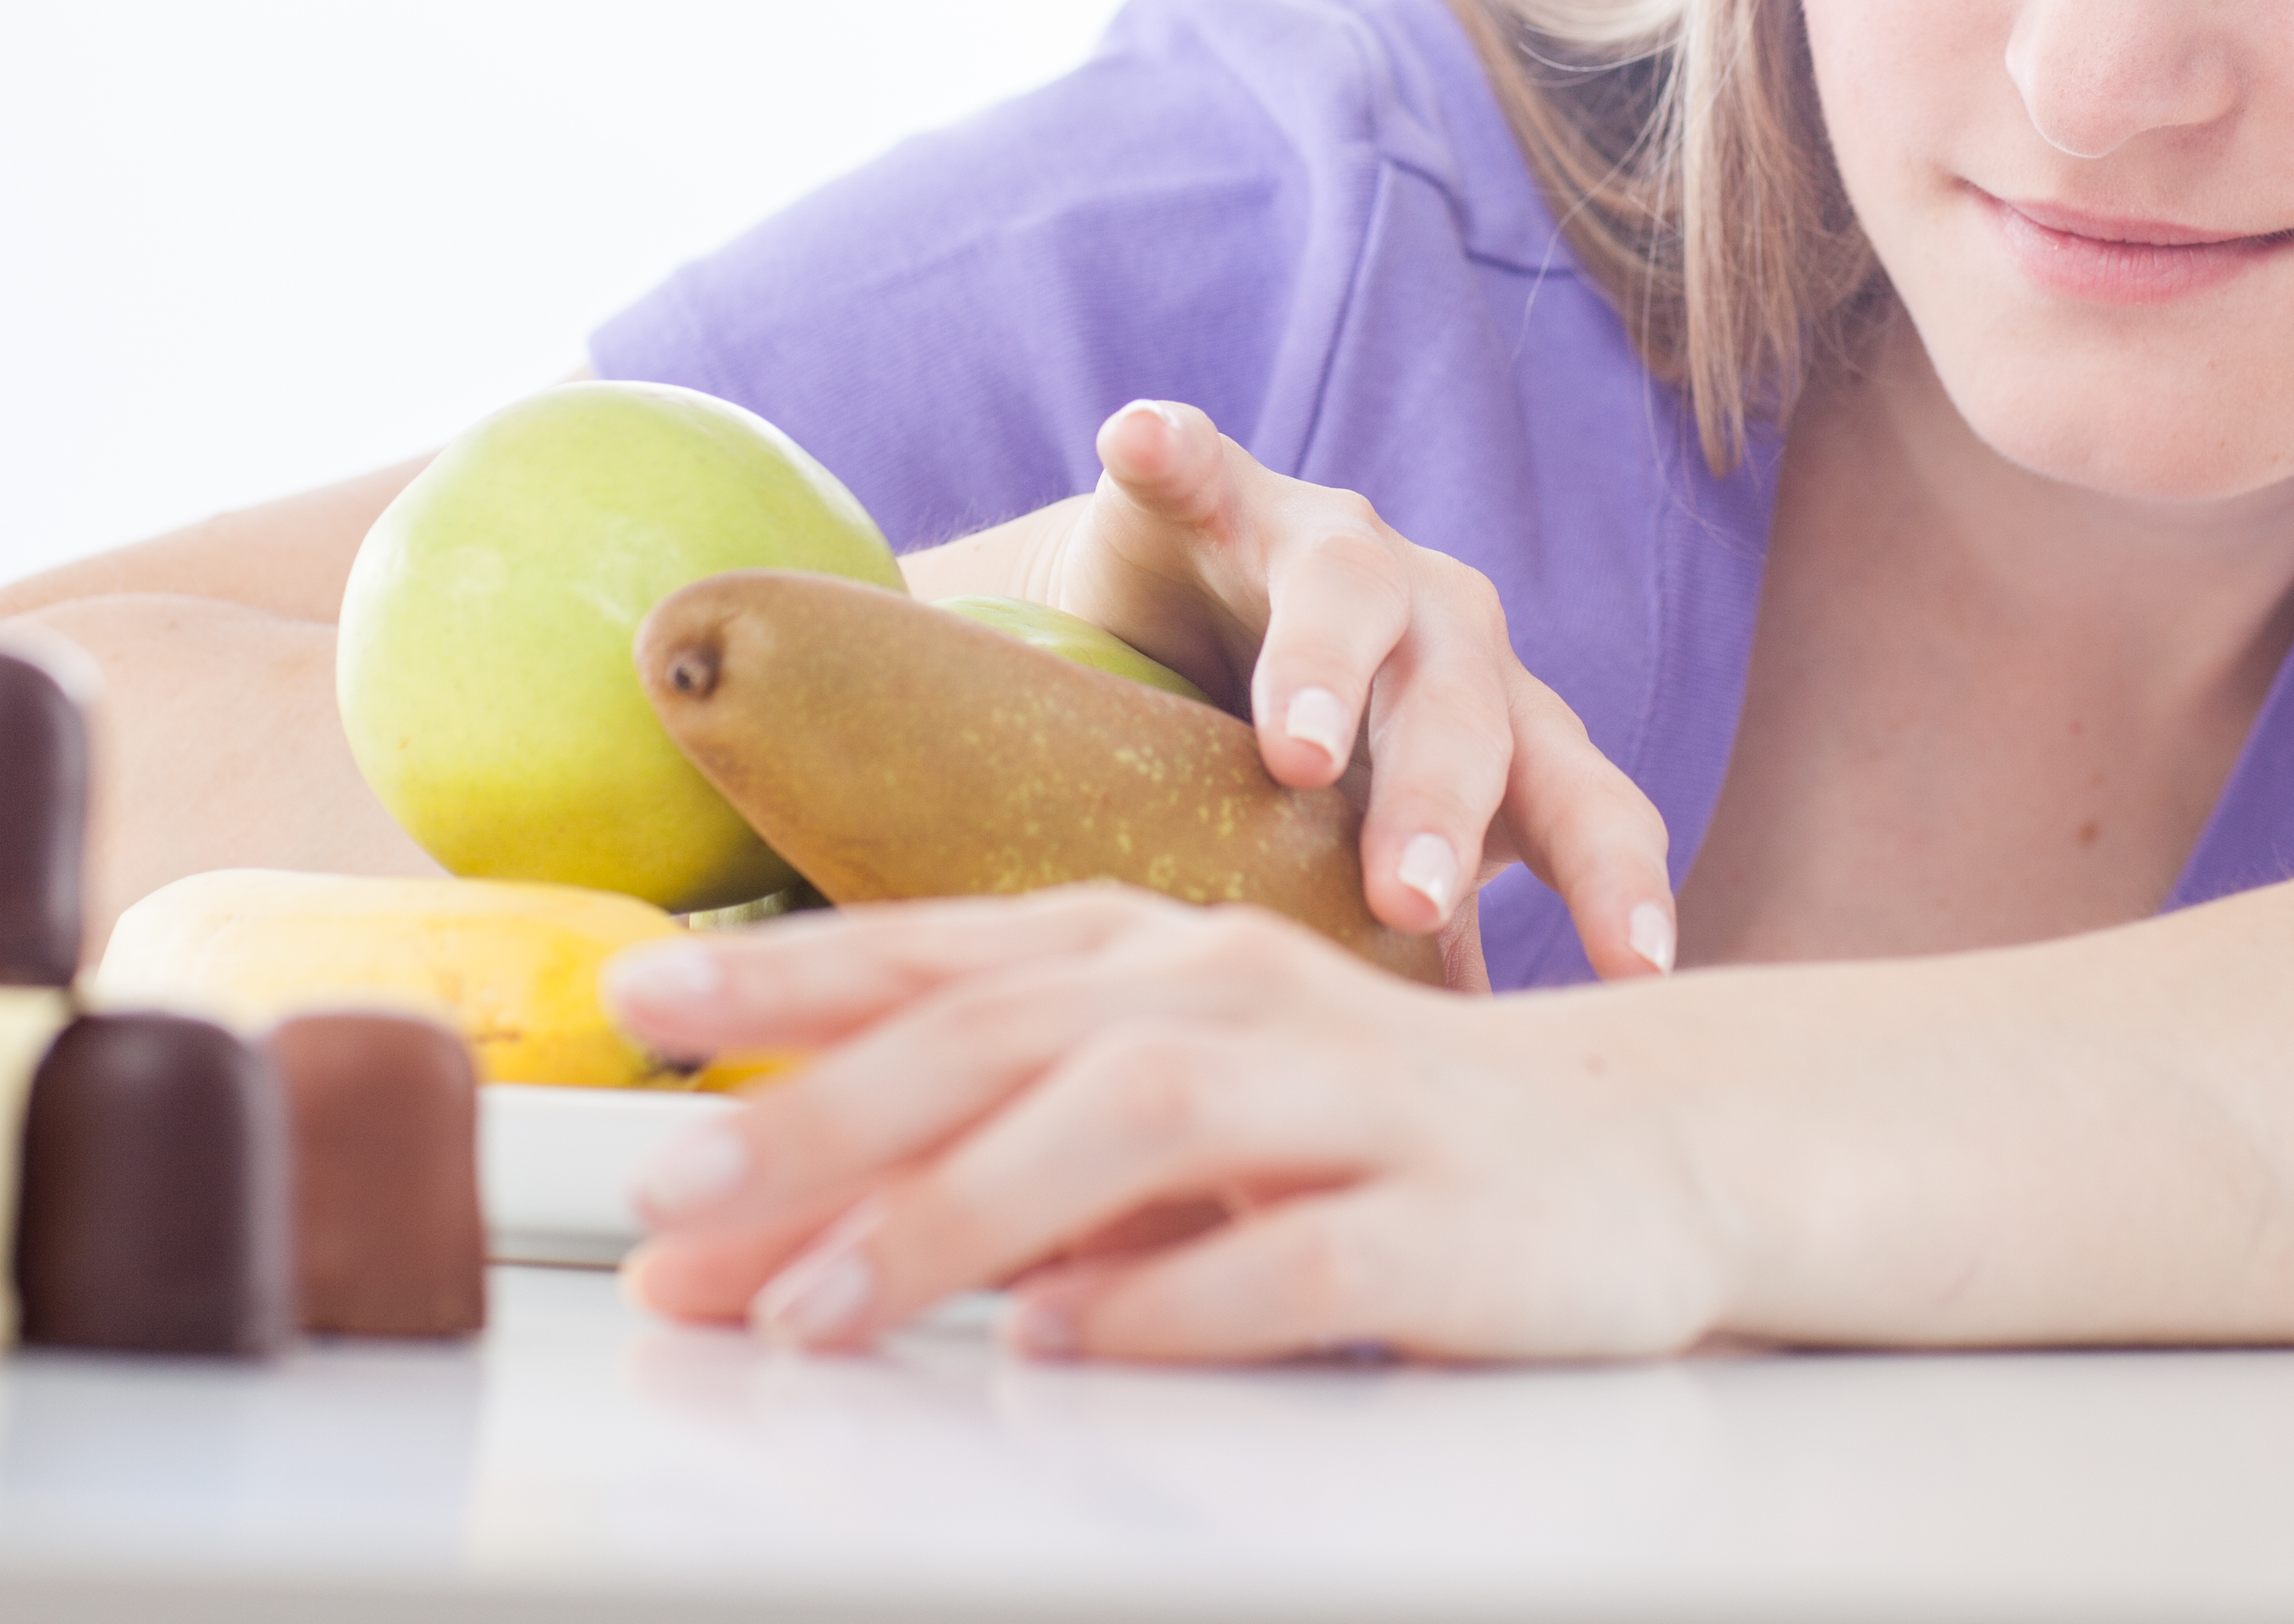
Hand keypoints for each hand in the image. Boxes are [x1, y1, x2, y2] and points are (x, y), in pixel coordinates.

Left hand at [604, 891, 1732, 1361]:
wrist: (1657, 1151)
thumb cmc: (1374, 1132)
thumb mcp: (1184, 1109)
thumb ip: (1017, 1146)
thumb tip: (797, 1231)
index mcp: (1168, 952)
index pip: (950, 947)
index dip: (790, 974)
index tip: (635, 1008)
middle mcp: (1245, 996)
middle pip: (1010, 1029)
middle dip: (823, 1110)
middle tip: (668, 1197)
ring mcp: (1352, 1103)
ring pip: (1133, 1122)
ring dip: (959, 1215)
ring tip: (814, 1307)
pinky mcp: (1448, 1224)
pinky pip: (1297, 1264)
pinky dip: (1175, 1300)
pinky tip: (1072, 1346)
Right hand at [1010, 399, 1679, 982]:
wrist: (1166, 640)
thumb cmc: (1302, 785)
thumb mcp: (1367, 868)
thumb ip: (1425, 971)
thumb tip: (1476, 1143)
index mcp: (1502, 728)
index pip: (1582, 806)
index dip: (1613, 877)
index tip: (1639, 967)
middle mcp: (1440, 627)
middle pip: (1465, 711)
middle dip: (1441, 804)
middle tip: (1409, 899)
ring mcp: (1325, 546)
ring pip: (1350, 591)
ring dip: (1327, 666)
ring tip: (1298, 743)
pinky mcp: (1210, 494)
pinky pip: (1191, 465)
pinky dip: (1171, 451)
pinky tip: (1141, 439)